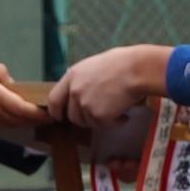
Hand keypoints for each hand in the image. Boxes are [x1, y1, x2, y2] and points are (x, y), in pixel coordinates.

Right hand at [0, 58, 43, 135]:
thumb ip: (0, 72)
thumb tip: (11, 83)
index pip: (27, 111)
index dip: (42, 113)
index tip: (54, 111)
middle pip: (22, 121)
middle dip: (36, 117)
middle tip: (48, 111)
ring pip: (12, 124)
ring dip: (22, 119)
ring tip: (32, 110)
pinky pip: (1, 126)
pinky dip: (9, 120)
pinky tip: (10, 112)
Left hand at [46, 45, 168, 129]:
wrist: (136, 70)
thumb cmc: (121, 64)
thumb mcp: (93, 66)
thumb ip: (81, 80)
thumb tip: (78, 92)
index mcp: (72, 76)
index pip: (54, 99)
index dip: (56, 111)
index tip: (60, 117)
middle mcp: (75, 91)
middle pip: (72, 116)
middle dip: (85, 118)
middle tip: (100, 114)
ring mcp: (85, 105)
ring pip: (88, 123)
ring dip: (101, 120)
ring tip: (116, 109)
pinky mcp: (98, 116)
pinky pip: (103, 126)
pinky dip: (114, 122)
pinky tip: (123, 114)